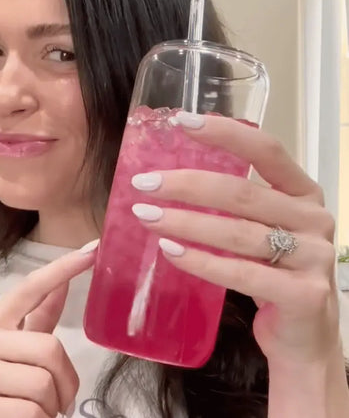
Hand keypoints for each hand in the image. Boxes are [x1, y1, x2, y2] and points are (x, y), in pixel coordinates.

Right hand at [0, 244, 96, 417]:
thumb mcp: (19, 353)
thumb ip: (39, 320)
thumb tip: (62, 283)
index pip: (30, 289)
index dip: (61, 269)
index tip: (91, 250)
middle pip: (49, 348)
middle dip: (65, 382)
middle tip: (60, 401)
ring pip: (43, 384)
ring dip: (52, 407)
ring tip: (36, 412)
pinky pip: (30, 412)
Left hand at [131, 113, 339, 366]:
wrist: (304, 337)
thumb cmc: (274, 272)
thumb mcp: (262, 228)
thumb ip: (234, 203)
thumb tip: (168, 178)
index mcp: (302, 193)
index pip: (267, 150)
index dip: (226, 133)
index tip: (182, 121)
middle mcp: (313, 218)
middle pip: (242, 193)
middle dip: (186, 185)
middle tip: (143, 183)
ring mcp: (313, 257)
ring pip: (237, 232)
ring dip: (184, 222)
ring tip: (145, 215)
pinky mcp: (303, 295)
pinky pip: (240, 273)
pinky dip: (200, 261)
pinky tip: (169, 252)